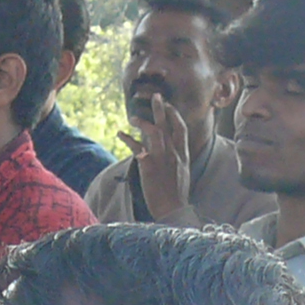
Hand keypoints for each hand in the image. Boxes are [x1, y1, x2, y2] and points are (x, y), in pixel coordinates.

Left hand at [124, 96, 195, 219]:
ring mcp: (162, 158)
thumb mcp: (182, 174)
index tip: (168, 106)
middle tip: (155, 95)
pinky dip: (128, 139)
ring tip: (133, 117)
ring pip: (154, 132)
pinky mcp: (149, 165)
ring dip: (143, 122)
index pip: (181, 129)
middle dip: (162, 108)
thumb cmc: (176, 195)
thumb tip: (171, 154)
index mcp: (183, 155)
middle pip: (168, 125)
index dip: (175, 115)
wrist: (173, 209)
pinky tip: (120, 133)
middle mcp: (174, 153)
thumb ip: (177, 160)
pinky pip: (137, 147)